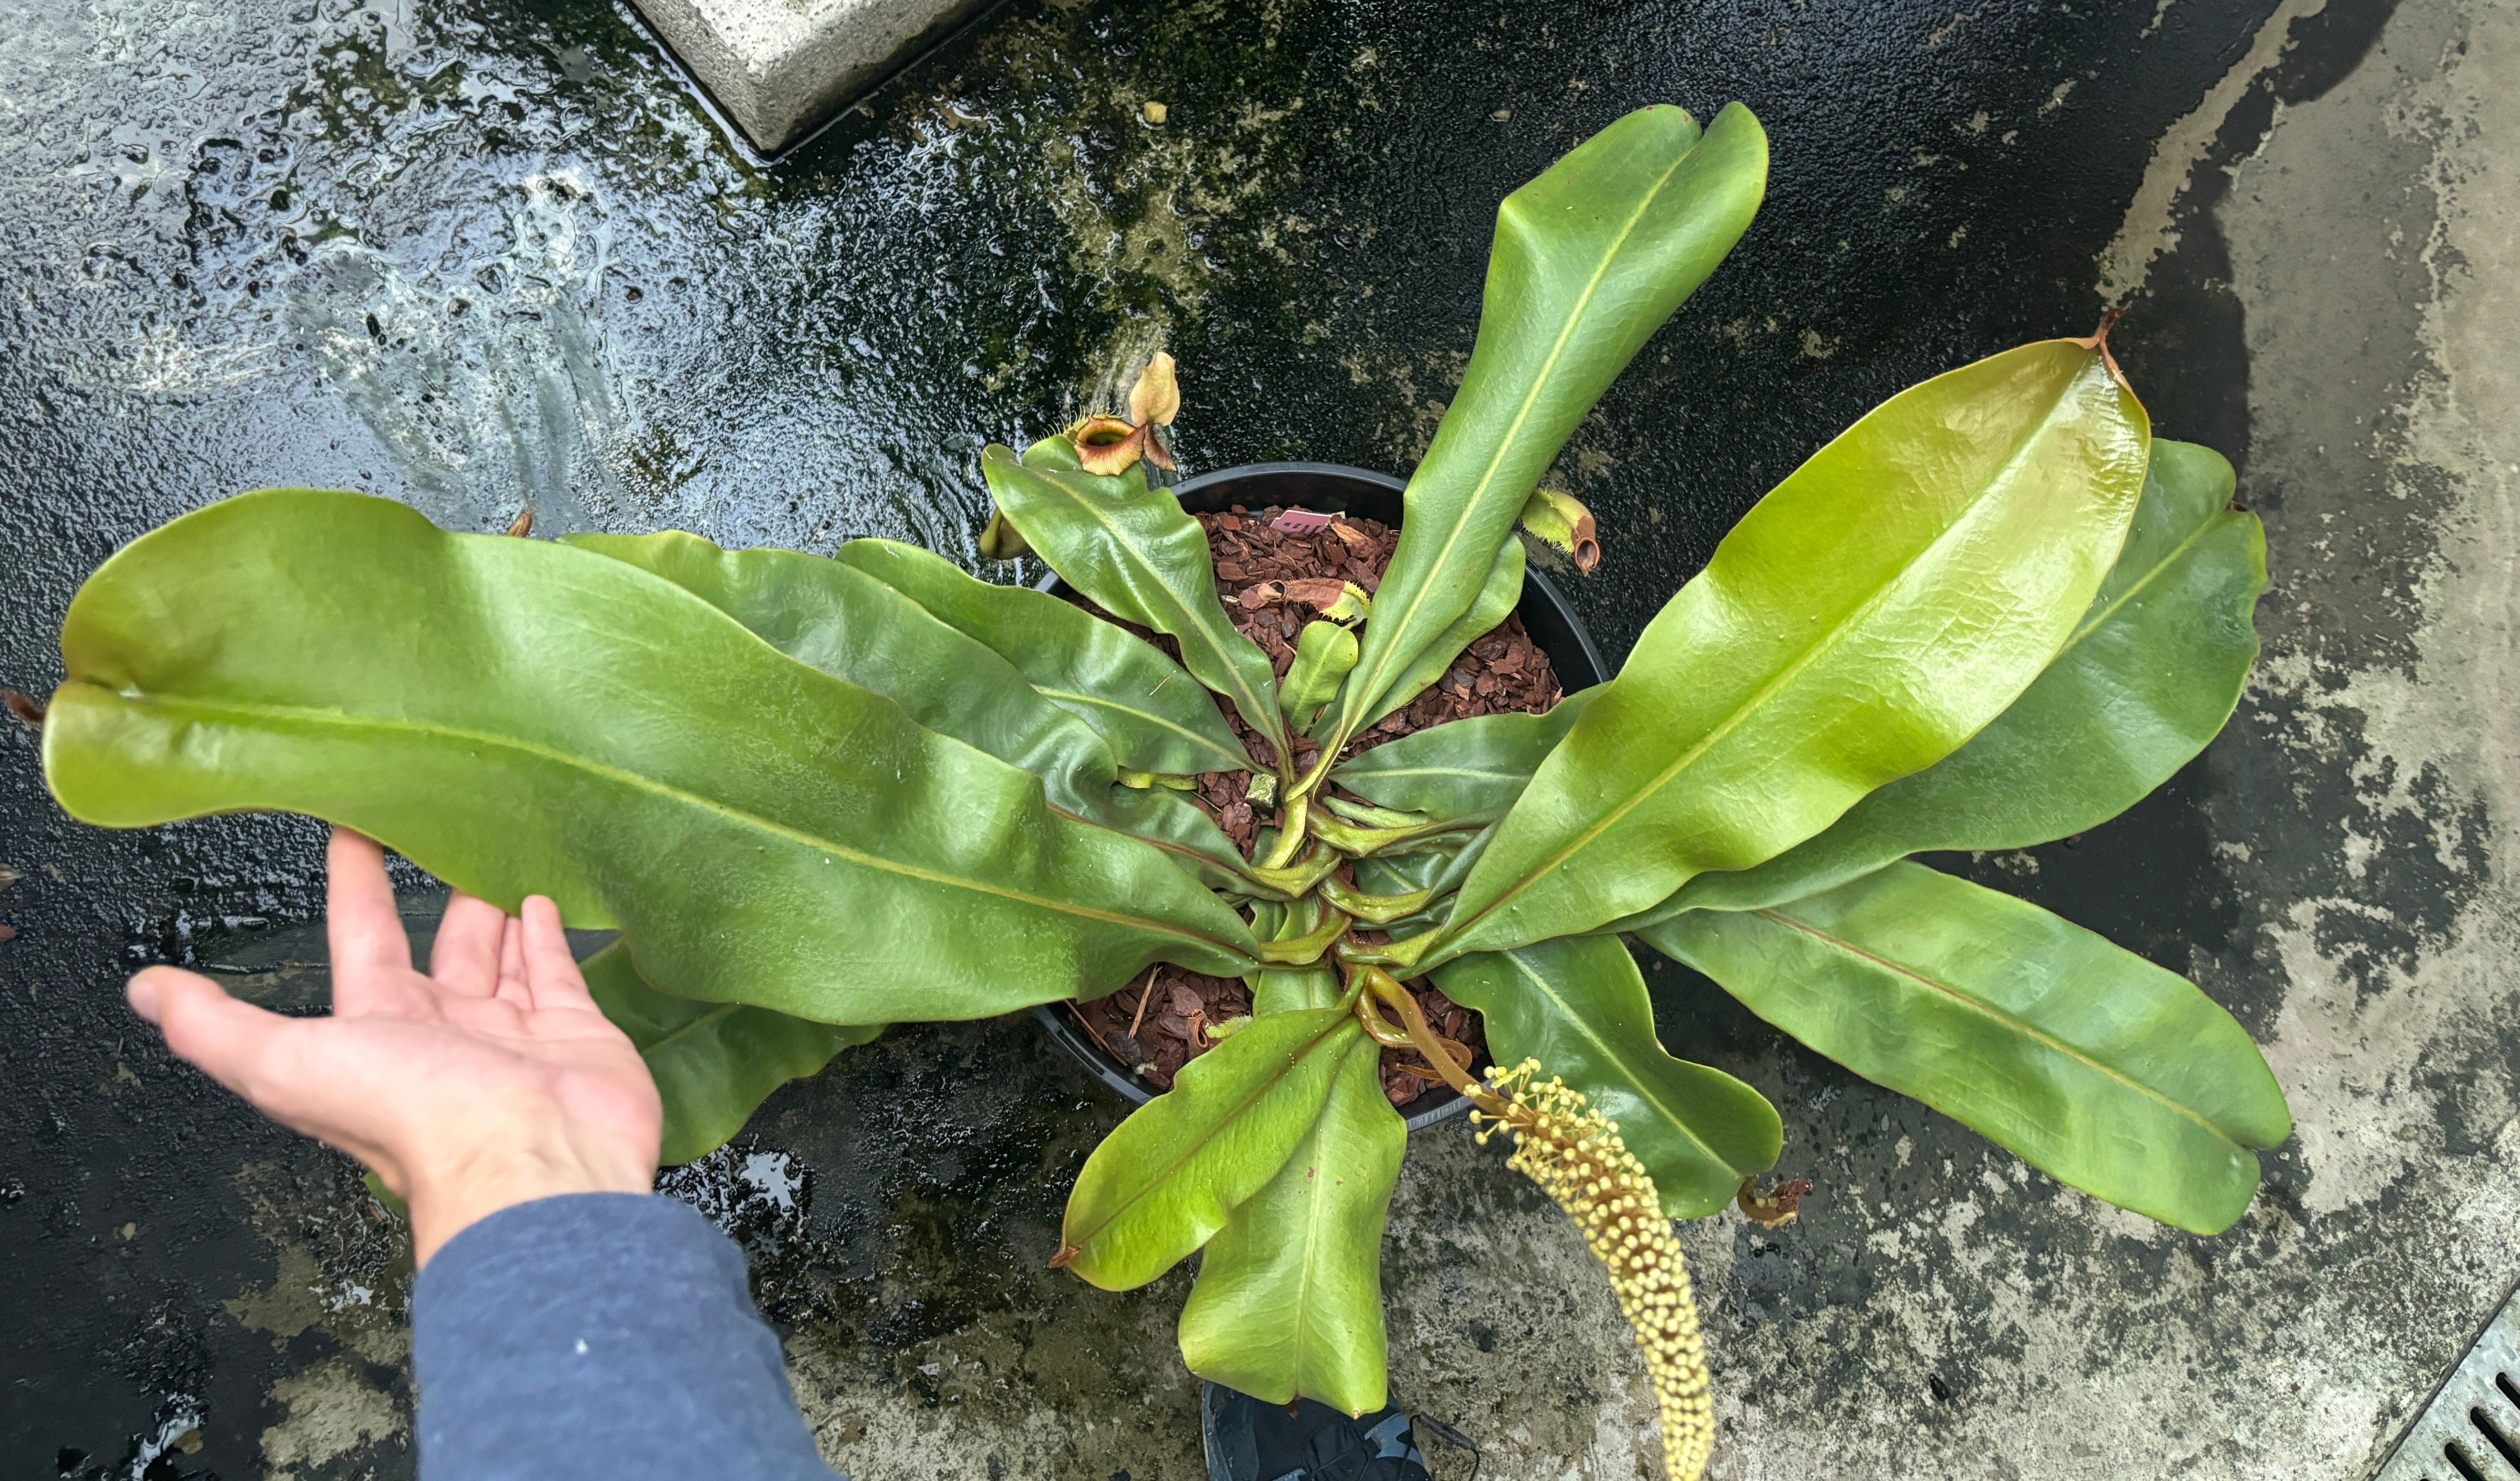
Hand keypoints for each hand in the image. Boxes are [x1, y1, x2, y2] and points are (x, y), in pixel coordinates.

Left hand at [128, 828, 661, 1264]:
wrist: (527, 1162)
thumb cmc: (416, 1118)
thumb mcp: (288, 1064)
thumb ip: (216, 1026)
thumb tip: (145, 993)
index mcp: (380, 1031)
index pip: (362, 940)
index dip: (354, 885)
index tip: (353, 831)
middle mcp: (443, 1032)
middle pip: (435, 950)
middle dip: (432, 898)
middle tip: (440, 838)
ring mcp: (511, 1035)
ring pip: (498, 959)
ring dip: (492, 914)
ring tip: (495, 865)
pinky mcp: (573, 1037)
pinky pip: (555, 977)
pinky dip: (546, 940)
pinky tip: (541, 905)